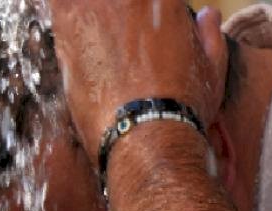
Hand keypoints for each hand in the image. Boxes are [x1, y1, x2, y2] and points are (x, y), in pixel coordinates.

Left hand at [46, 0, 227, 152]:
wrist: (148, 136)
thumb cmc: (183, 107)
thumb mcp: (213, 72)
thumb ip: (210, 36)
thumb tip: (207, 16)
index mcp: (163, 0)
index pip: (153, 0)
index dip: (152, 18)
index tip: (151, 34)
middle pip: (119, 2)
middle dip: (121, 17)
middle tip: (125, 47)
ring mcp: (94, 7)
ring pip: (89, 3)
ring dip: (94, 17)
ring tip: (100, 44)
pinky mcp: (66, 25)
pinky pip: (58, 5)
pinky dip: (64, 16)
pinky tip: (75, 41)